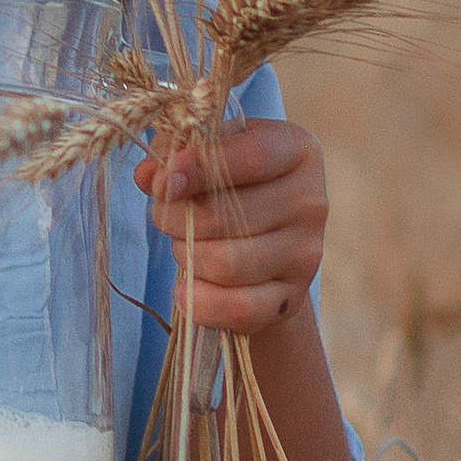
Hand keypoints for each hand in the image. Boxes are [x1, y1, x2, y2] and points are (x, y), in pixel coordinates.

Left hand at [133, 116, 327, 338]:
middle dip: (175, 219)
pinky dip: (201, 302)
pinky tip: (184, 290)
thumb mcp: (208, 153)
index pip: (250, 157)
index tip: (162, 183)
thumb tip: (150, 175)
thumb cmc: (230, 184)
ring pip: (225, 264)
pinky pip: (239, 308)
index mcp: (296, 152)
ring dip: (187, 256)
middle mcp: (310, 201)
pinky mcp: (292, 298)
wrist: (265, 238)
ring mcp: (306, 254)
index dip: (199, 169)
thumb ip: (174, 154)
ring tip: (186, 246)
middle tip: (165, 216)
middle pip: (224, 216)